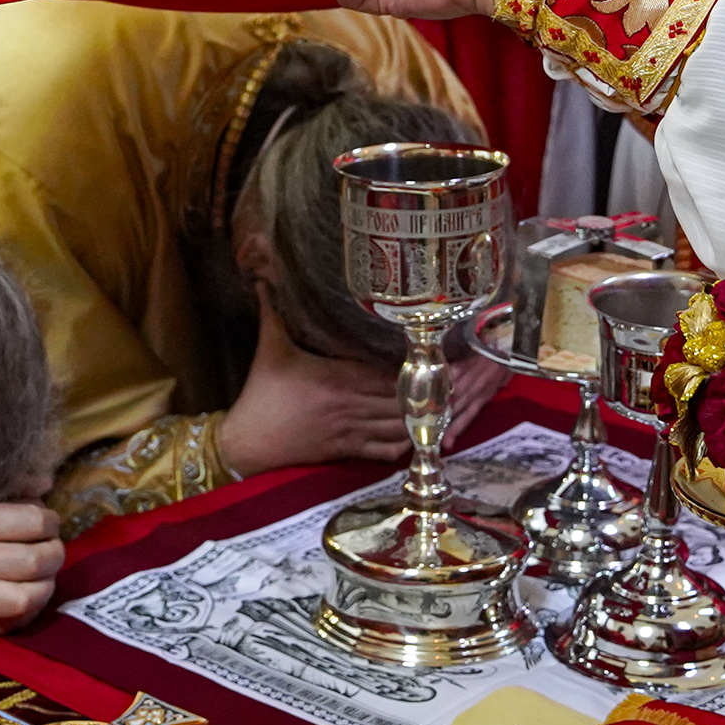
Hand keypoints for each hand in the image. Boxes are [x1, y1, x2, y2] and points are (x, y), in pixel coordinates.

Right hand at [214, 312, 510, 475]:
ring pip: (403, 426)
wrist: (246, 444)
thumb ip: (273, 308)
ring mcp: (352, 431)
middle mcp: (352, 407)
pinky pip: (386, 450)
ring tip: (464, 404)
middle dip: (443, 392)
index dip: (425, 368)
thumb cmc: (260, 393)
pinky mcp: (347, 450)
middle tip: (477, 379)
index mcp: (338, 379)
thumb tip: (264, 273)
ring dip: (433, 417)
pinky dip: (410, 443)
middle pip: (407, 400)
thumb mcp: (270, 347)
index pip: (391, 374)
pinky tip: (431, 433)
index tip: (453, 358)